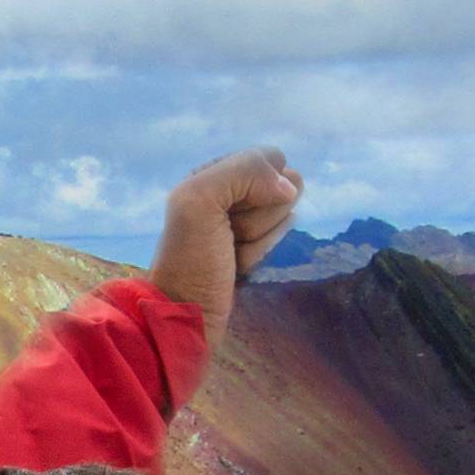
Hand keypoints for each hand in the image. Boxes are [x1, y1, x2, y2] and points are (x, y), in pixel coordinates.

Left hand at [151, 147, 301, 320]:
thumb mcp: (199, 200)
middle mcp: (229, 192)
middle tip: (229, 236)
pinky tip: (239, 266)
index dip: (260, 186)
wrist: (186, 316)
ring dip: (259, 239)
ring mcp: (244, 220)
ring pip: (284, 214)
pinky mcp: (255, 246)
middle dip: (259, 216)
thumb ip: (243, 172)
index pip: (270, 159)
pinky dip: (262, 255)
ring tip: (231, 254)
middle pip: (283, 187)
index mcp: (212, 172)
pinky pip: (281, 239)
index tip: (228, 212)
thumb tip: (288, 186)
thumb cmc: (189, 259)